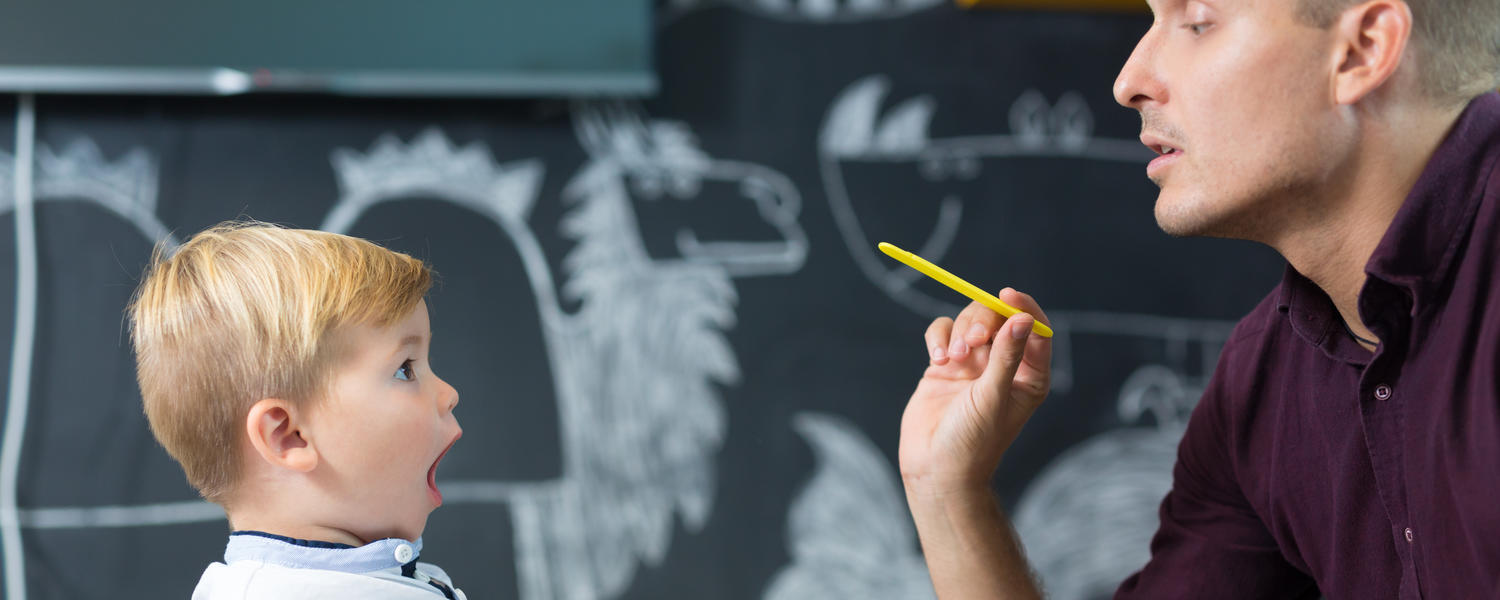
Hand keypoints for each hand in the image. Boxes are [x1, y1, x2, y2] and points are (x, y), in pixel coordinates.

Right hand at [899, 288, 1052, 494]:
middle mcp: (1003, 366)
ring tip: (952, 358)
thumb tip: (1024, 319)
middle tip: (973, 340)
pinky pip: (943, 333)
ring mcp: (972, 365)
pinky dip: (938, 339)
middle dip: (983, 321)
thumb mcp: (993, 396)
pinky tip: (937, 360)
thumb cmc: (973, 442)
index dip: (1023, 307)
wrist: (935, 469)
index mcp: (1029, 376)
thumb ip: (1007, 356)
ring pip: (968, 322)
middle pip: (997, 319)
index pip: (1035, 329)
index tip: (1007, 295)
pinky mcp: (945, 366)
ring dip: (959, 332)